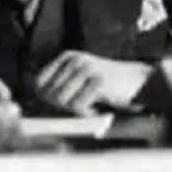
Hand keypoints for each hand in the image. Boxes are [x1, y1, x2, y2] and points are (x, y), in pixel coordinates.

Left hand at [35, 51, 153, 115]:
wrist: (139, 82)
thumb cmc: (108, 88)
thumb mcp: (81, 82)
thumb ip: (59, 88)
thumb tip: (32, 107)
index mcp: (66, 58)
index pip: (39, 83)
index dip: (47, 99)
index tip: (64, 104)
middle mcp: (73, 60)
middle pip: (49, 94)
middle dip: (63, 106)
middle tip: (83, 105)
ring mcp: (85, 68)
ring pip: (62, 100)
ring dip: (77, 110)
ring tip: (92, 105)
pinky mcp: (97, 80)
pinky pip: (79, 106)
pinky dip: (88, 113)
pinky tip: (99, 108)